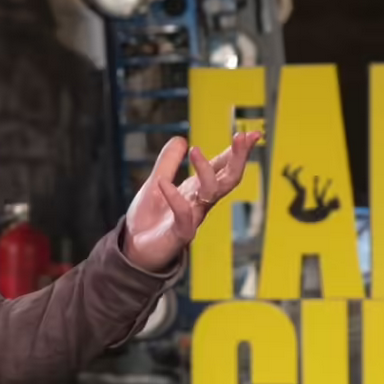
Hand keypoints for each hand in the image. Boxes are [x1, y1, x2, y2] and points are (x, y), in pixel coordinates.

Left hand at [122, 132, 260, 270]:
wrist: (133, 250)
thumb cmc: (149, 219)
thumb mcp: (155, 183)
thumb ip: (168, 162)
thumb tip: (181, 139)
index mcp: (196, 190)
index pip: (222, 168)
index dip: (236, 152)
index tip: (251, 133)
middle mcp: (200, 203)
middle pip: (227, 179)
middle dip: (238, 159)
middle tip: (243, 137)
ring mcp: (192, 218)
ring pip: (212, 194)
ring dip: (206, 171)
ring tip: (195, 150)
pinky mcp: (180, 234)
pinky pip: (183, 215)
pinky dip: (174, 198)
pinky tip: (163, 184)